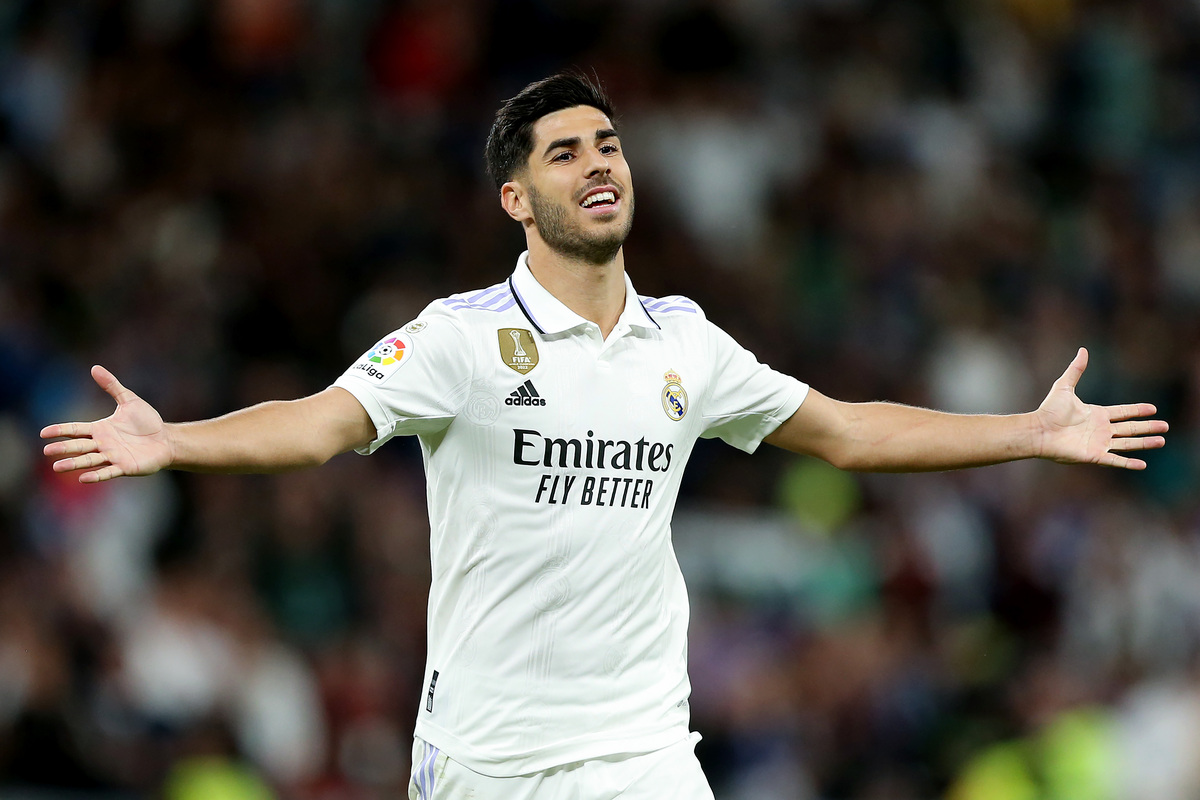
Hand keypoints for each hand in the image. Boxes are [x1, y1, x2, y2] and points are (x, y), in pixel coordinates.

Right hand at [41, 365, 173, 482]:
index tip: (43, 433)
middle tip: (47, 451)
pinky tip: (83, 478)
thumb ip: (112, 386)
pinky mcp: (125, 467)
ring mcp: (113, 456)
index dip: (60, 431)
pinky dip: (96, 475)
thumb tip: (94, 368)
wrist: (167, 439)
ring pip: (89, 461)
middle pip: (79, 446)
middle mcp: (103, 444)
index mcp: (100, 429)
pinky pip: (108, 472)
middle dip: (63, 448)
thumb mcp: (129, 400)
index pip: (76, 429)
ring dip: (73, 463)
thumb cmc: (147, 421)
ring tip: (57, 467)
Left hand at [1035, 348, 1167, 469]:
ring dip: (1144, 443)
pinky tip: (1142, 465)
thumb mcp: (1064, 386)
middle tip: (1165, 426)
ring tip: (1161, 441)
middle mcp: (1100, 429)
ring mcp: (1098, 443)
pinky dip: (1128, 463)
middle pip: (1130, 428)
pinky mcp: (1094, 455)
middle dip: (1147, 427)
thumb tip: (1083, 350)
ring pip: (1127, 444)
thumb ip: (1076, 370)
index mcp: (1096, 414)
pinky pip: (1115, 460)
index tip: (1153, 409)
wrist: (1038, 431)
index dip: (1137, 410)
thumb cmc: (1049, 410)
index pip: (1122, 412)